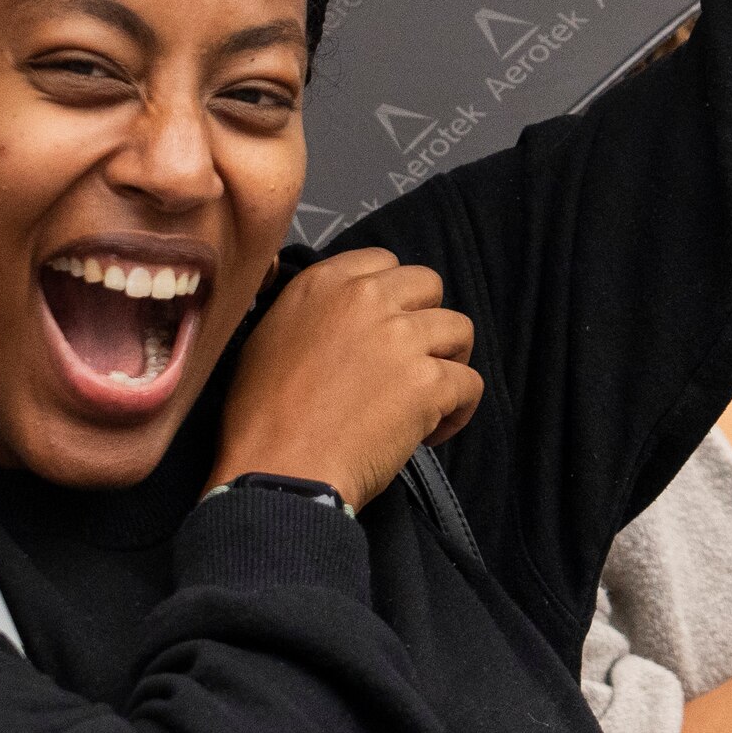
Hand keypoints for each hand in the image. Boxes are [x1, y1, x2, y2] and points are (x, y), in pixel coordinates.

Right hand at [206, 249, 478, 509]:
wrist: (279, 471)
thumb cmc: (261, 419)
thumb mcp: (268, 340)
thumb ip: (312, 314)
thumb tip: (339, 323)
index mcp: (324, 284)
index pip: (383, 262)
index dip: (392, 298)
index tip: (385, 329)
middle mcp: (367, 299)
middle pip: (428, 285)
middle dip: (425, 320)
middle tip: (410, 361)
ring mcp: (402, 338)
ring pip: (459, 330)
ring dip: (448, 362)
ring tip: (426, 398)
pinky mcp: (428, 382)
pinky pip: (470, 383)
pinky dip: (458, 411)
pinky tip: (430, 434)